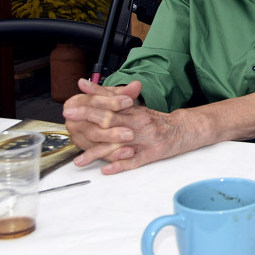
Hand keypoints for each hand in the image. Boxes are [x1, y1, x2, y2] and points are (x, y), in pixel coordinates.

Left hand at [63, 79, 190, 174]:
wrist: (183, 129)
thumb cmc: (155, 120)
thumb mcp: (135, 106)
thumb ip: (111, 97)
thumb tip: (85, 85)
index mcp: (134, 111)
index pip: (109, 105)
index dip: (89, 105)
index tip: (71, 106)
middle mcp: (138, 123)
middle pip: (111, 121)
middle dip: (89, 120)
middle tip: (70, 121)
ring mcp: (145, 139)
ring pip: (118, 145)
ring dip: (98, 153)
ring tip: (80, 161)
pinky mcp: (151, 154)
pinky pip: (134, 161)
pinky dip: (120, 165)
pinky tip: (107, 169)